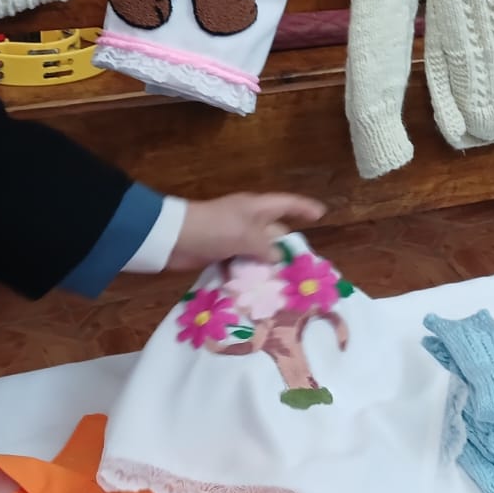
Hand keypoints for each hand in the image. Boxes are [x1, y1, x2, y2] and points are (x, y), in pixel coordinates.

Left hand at [167, 193, 326, 269]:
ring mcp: (233, 237)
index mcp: (256, 208)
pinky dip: (250, 274)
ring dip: (268, 265)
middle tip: (305, 265)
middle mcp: (248, 221)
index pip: (287, 204)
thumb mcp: (245, 235)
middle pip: (275, 231)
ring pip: (259, 251)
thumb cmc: (213, 229)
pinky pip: (242, 263)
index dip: (304, 208)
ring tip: (286, 283)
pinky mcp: (220, 253)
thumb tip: (278, 257)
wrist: (172, 238)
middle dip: (288, 246)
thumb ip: (266, 247)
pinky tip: (260, 288)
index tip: (322, 215)